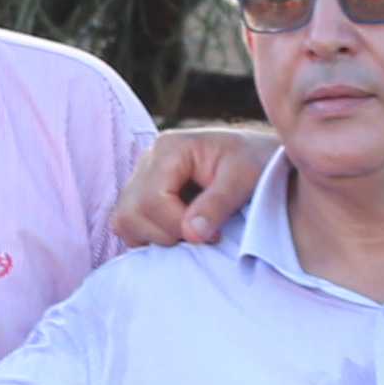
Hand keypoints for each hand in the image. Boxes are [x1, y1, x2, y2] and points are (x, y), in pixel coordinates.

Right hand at [110, 127, 274, 249]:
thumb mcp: (245, 179)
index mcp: (170, 148)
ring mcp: (142, 177)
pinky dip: (150, 235)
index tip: (213, 233)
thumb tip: (191, 234)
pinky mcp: (143, 194)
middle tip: (202, 234)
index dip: (178, 224)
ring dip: (155, 236)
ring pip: (124, 221)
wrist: (259, 157)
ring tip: (191, 232)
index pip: (152, 198)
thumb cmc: (257, 162)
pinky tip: (180, 230)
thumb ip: (217, 204)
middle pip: (130, 212)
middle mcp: (148, 159)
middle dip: (166, 233)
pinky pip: (129, 224)